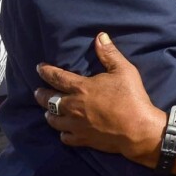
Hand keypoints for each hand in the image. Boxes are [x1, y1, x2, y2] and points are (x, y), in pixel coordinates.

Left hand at [34, 32, 164, 165]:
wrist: (137, 128)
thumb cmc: (131, 97)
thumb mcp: (124, 70)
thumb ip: (110, 54)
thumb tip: (100, 36)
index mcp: (81, 87)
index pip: (56, 77)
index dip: (46, 71)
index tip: (39, 67)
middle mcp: (73, 106)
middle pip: (48, 99)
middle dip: (41, 94)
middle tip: (38, 91)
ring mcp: (75, 124)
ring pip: (53, 120)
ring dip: (49, 113)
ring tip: (48, 111)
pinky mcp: (82, 139)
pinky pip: (65, 136)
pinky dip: (62, 132)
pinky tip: (64, 130)